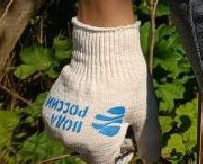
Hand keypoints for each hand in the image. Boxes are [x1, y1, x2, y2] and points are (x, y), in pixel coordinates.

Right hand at [44, 20, 160, 162]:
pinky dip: (77, 117)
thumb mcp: (144, 111)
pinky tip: (91, 100)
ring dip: (90, 128)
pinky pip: (65, 122)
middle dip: (105, 140)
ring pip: (77, 136)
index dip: (120, 154)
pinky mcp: (49, 111)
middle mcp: (71, 141)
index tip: (128, 137)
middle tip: (119, 118)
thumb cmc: (127, 82)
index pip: (106, 163)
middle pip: (91, 150)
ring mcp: (57, 127)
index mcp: (95, 146)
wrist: (103, 50)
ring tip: (106, 106)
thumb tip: (152, 160)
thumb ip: (147, 139)